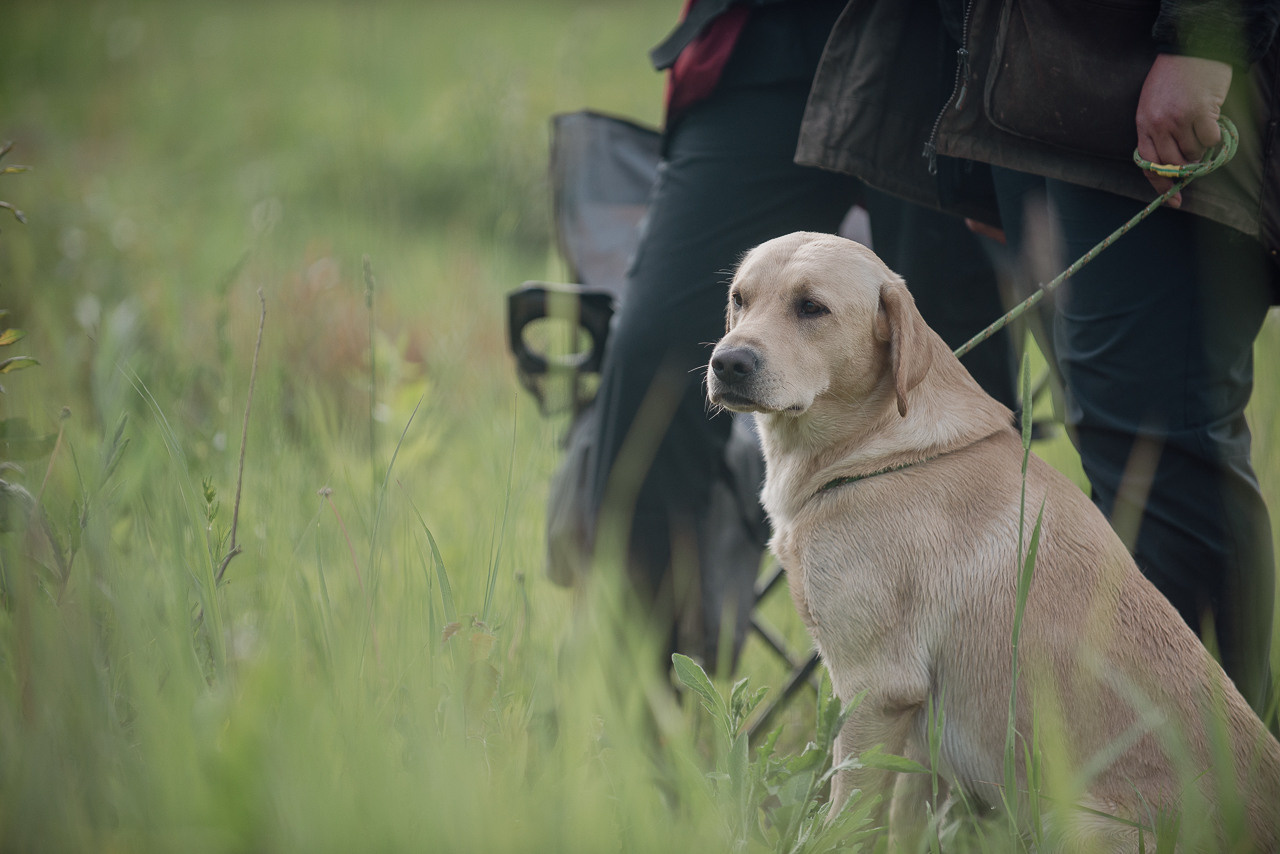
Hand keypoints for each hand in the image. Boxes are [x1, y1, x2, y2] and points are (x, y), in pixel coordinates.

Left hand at [1135, 54, 1231, 207]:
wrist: (1188, 49)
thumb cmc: (1171, 78)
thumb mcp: (1152, 105)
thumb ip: (1157, 133)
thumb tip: (1171, 166)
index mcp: (1143, 124)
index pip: (1148, 164)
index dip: (1160, 185)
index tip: (1173, 201)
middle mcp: (1158, 124)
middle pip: (1173, 164)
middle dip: (1186, 167)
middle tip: (1195, 156)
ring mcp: (1179, 119)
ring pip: (1193, 153)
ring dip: (1200, 146)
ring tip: (1200, 125)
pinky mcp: (1200, 112)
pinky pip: (1211, 140)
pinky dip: (1215, 134)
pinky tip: (1211, 118)